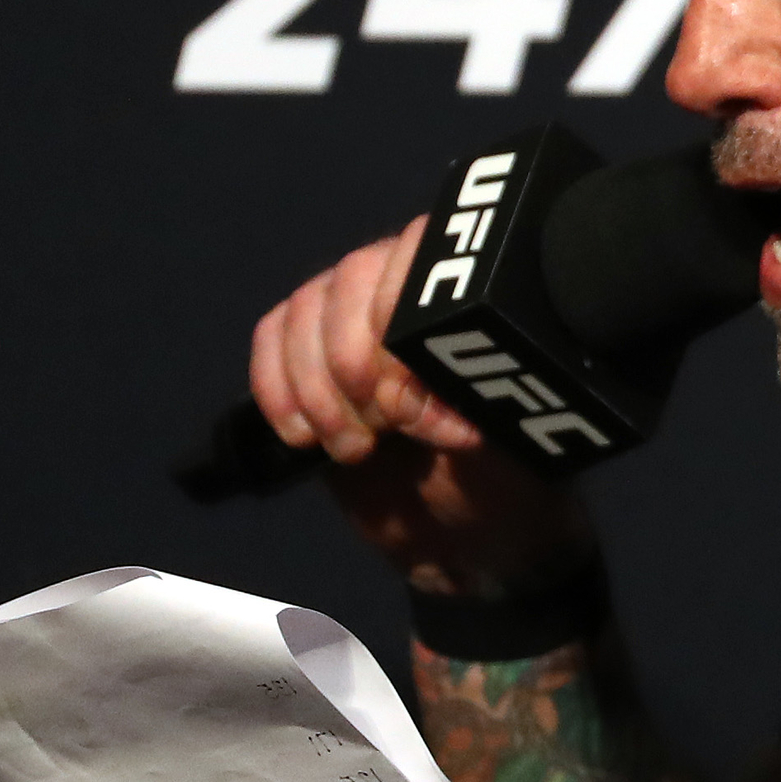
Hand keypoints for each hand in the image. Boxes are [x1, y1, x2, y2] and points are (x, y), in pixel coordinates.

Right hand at [247, 218, 594, 598]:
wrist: (461, 528)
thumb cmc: (499, 477)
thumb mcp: (508, 437)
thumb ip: (470, 393)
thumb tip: (420, 374)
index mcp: (472, 292)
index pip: (418, 253)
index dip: (399, 315)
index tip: (406, 392)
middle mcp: (405, 282)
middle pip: (351, 280)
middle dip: (360, 364)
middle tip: (389, 428)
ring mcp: (351, 312)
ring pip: (305, 312)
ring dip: (320, 391)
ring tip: (358, 450)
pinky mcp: (306, 350)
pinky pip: (271, 340)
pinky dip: (279, 391)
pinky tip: (305, 439)